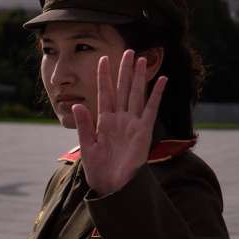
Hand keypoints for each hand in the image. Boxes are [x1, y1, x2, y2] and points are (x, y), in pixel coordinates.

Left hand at [72, 50, 166, 195]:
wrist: (113, 187)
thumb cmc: (99, 171)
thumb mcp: (87, 147)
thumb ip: (85, 125)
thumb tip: (77, 105)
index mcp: (105, 122)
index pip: (104, 93)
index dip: (104, 76)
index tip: (103, 59)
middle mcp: (120, 119)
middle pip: (123, 89)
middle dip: (124, 70)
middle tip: (127, 51)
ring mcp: (133, 123)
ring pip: (137, 94)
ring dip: (138, 76)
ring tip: (140, 59)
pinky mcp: (144, 131)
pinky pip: (152, 108)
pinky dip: (157, 93)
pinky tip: (161, 79)